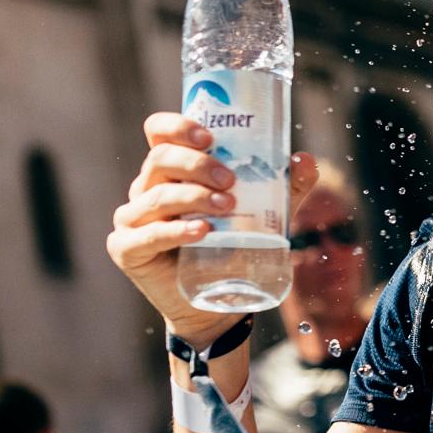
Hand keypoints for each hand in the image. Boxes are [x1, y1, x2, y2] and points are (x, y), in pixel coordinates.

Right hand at [107, 112, 318, 345]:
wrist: (217, 304)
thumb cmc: (234, 248)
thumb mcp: (264, 214)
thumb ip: (285, 188)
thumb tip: (305, 160)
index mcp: (170, 171)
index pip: (159, 134)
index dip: (177, 127)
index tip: (209, 137)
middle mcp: (146, 189)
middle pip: (160, 160)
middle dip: (196, 164)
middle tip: (230, 181)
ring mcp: (132, 219)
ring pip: (156, 196)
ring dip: (193, 197)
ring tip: (227, 207)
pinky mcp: (127, 250)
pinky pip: (148, 235)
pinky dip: (176, 231)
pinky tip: (201, 231)